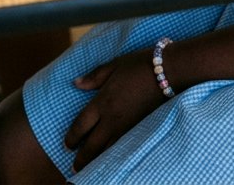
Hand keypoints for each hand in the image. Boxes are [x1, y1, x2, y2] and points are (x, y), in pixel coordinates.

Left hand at [65, 51, 164, 171]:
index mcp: (102, 102)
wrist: (167, 72)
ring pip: (106, 150)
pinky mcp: (137, 128)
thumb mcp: (114, 65)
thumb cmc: (138, 65)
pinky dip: (110, 155)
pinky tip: (108, 158)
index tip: (66, 145)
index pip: (81, 126)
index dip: (72, 138)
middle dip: (81, 159)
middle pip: (92, 145)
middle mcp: (111, 118)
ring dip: (95, 161)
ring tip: (87, 169)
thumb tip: (76, 83)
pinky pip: (120, 147)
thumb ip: (94, 77)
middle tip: (74, 168)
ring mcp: (125, 126)